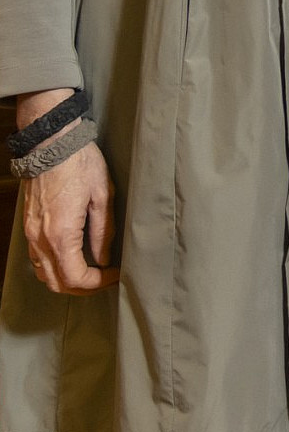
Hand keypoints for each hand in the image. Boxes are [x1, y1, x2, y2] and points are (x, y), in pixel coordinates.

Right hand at [19, 138, 114, 294]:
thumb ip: (103, 231)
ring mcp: (31, 234)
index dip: (98, 283)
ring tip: (92, 272)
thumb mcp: (103, 195)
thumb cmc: (79, 164)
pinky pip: (37, 259)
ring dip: (66, 280)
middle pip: (56, 283)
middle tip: (105, 279)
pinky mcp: (29, 226)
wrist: (51, 143)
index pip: (75, 277)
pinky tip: (72, 258)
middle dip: (82, 288)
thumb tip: (104, 258)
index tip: (115, 274)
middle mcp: (40, 239)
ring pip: (43, 274)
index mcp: (60, 234)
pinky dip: (54, 267)